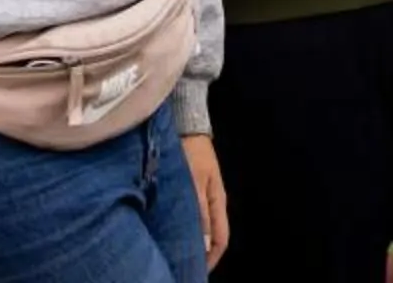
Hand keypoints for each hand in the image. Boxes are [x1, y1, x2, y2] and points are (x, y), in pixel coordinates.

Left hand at [182, 132, 230, 268]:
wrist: (187, 124)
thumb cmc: (191, 153)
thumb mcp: (195, 182)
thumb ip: (200, 212)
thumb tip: (205, 245)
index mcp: (218, 202)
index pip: (221, 240)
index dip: (211, 260)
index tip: (196, 272)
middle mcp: (213, 202)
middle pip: (212, 237)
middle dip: (200, 254)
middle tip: (182, 267)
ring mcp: (204, 195)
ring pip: (201, 227)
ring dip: (192, 242)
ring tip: (174, 254)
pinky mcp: (193, 189)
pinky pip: (192, 216)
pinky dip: (185, 228)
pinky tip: (170, 232)